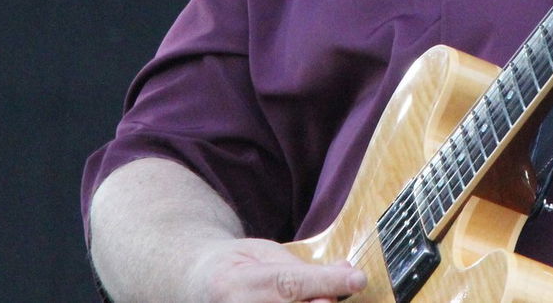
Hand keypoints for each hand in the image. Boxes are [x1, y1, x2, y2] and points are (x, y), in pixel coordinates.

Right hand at [187, 238, 365, 302]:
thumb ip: (303, 268)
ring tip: (318, 296)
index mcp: (239, 283)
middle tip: (331, 294)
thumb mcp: (263, 253)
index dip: (327, 283)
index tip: (358, 279)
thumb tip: (346, 273)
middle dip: (322, 301)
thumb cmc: (233, 267)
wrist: (194, 283)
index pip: (290, 284)